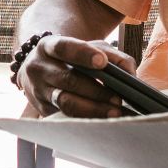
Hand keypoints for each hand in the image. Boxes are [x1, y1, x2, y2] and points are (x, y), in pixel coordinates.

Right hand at [16, 34, 136, 119]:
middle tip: (118, 99)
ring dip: (92, 109)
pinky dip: (86, 119)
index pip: (64, 48)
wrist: (39, 69)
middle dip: (96, 91)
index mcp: (48, 46)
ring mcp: (38, 91)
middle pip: (68, 79)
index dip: (83, 55)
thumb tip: (129, 73)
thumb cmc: (71, 57)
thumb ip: (112, 55)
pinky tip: (103, 121)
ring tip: (114, 113)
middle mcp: (38, 68)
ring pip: (65, 102)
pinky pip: (65, 116)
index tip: (103, 62)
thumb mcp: (88, 48)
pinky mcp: (41, 109)